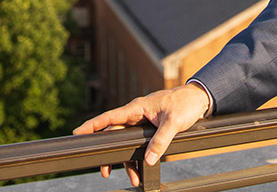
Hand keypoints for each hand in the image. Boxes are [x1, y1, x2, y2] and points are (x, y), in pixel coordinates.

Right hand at [73, 83, 210, 185]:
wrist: (199, 99)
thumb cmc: (185, 103)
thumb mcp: (174, 122)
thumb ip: (161, 140)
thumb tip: (149, 159)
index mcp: (138, 107)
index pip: (110, 116)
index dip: (92, 125)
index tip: (77, 133)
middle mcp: (136, 114)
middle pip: (115, 134)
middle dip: (109, 154)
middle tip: (105, 171)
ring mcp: (142, 121)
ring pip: (126, 143)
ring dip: (127, 160)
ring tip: (132, 177)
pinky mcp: (149, 128)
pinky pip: (137, 144)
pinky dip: (138, 157)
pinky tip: (140, 170)